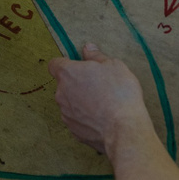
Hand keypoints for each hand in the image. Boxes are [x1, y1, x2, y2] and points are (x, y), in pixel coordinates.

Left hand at [48, 43, 154, 157]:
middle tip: (98, 85)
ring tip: (103, 103)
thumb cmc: (119, 93)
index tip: (79, 67)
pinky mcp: (73, 131)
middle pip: (64, 84)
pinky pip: (77, 120)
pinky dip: (86, 118)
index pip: (55, 64)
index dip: (66, 64)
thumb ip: (96, 56)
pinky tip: (102, 118)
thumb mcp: (113, 65)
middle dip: (78, 83)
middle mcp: (61, 94)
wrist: (123, 128)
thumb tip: (88, 48)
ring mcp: (66, 114)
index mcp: (68, 74)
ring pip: (70, 103)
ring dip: (81, 101)